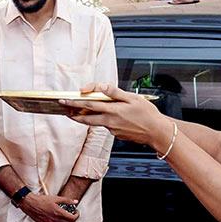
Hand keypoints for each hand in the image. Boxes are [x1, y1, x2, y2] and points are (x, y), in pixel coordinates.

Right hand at [19, 193, 78, 221]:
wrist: (31, 204)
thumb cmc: (41, 201)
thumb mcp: (56, 198)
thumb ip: (67, 200)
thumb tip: (75, 201)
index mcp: (59, 212)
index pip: (72, 218)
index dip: (77, 215)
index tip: (76, 213)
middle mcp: (55, 220)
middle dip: (73, 220)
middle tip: (72, 216)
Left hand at [59, 82, 173, 149]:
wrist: (156, 132)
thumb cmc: (148, 114)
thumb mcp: (133, 98)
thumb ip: (115, 93)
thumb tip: (101, 87)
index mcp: (113, 111)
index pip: (89, 105)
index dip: (74, 102)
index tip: (64, 100)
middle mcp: (110, 122)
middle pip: (86, 118)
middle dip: (73, 113)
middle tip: (63, 110)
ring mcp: (112, 129)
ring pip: (95, 122)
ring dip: (84, 118)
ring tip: (76, 113)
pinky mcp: (117, 134)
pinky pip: (106, 125)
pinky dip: (102, 120)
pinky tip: (107, 116)